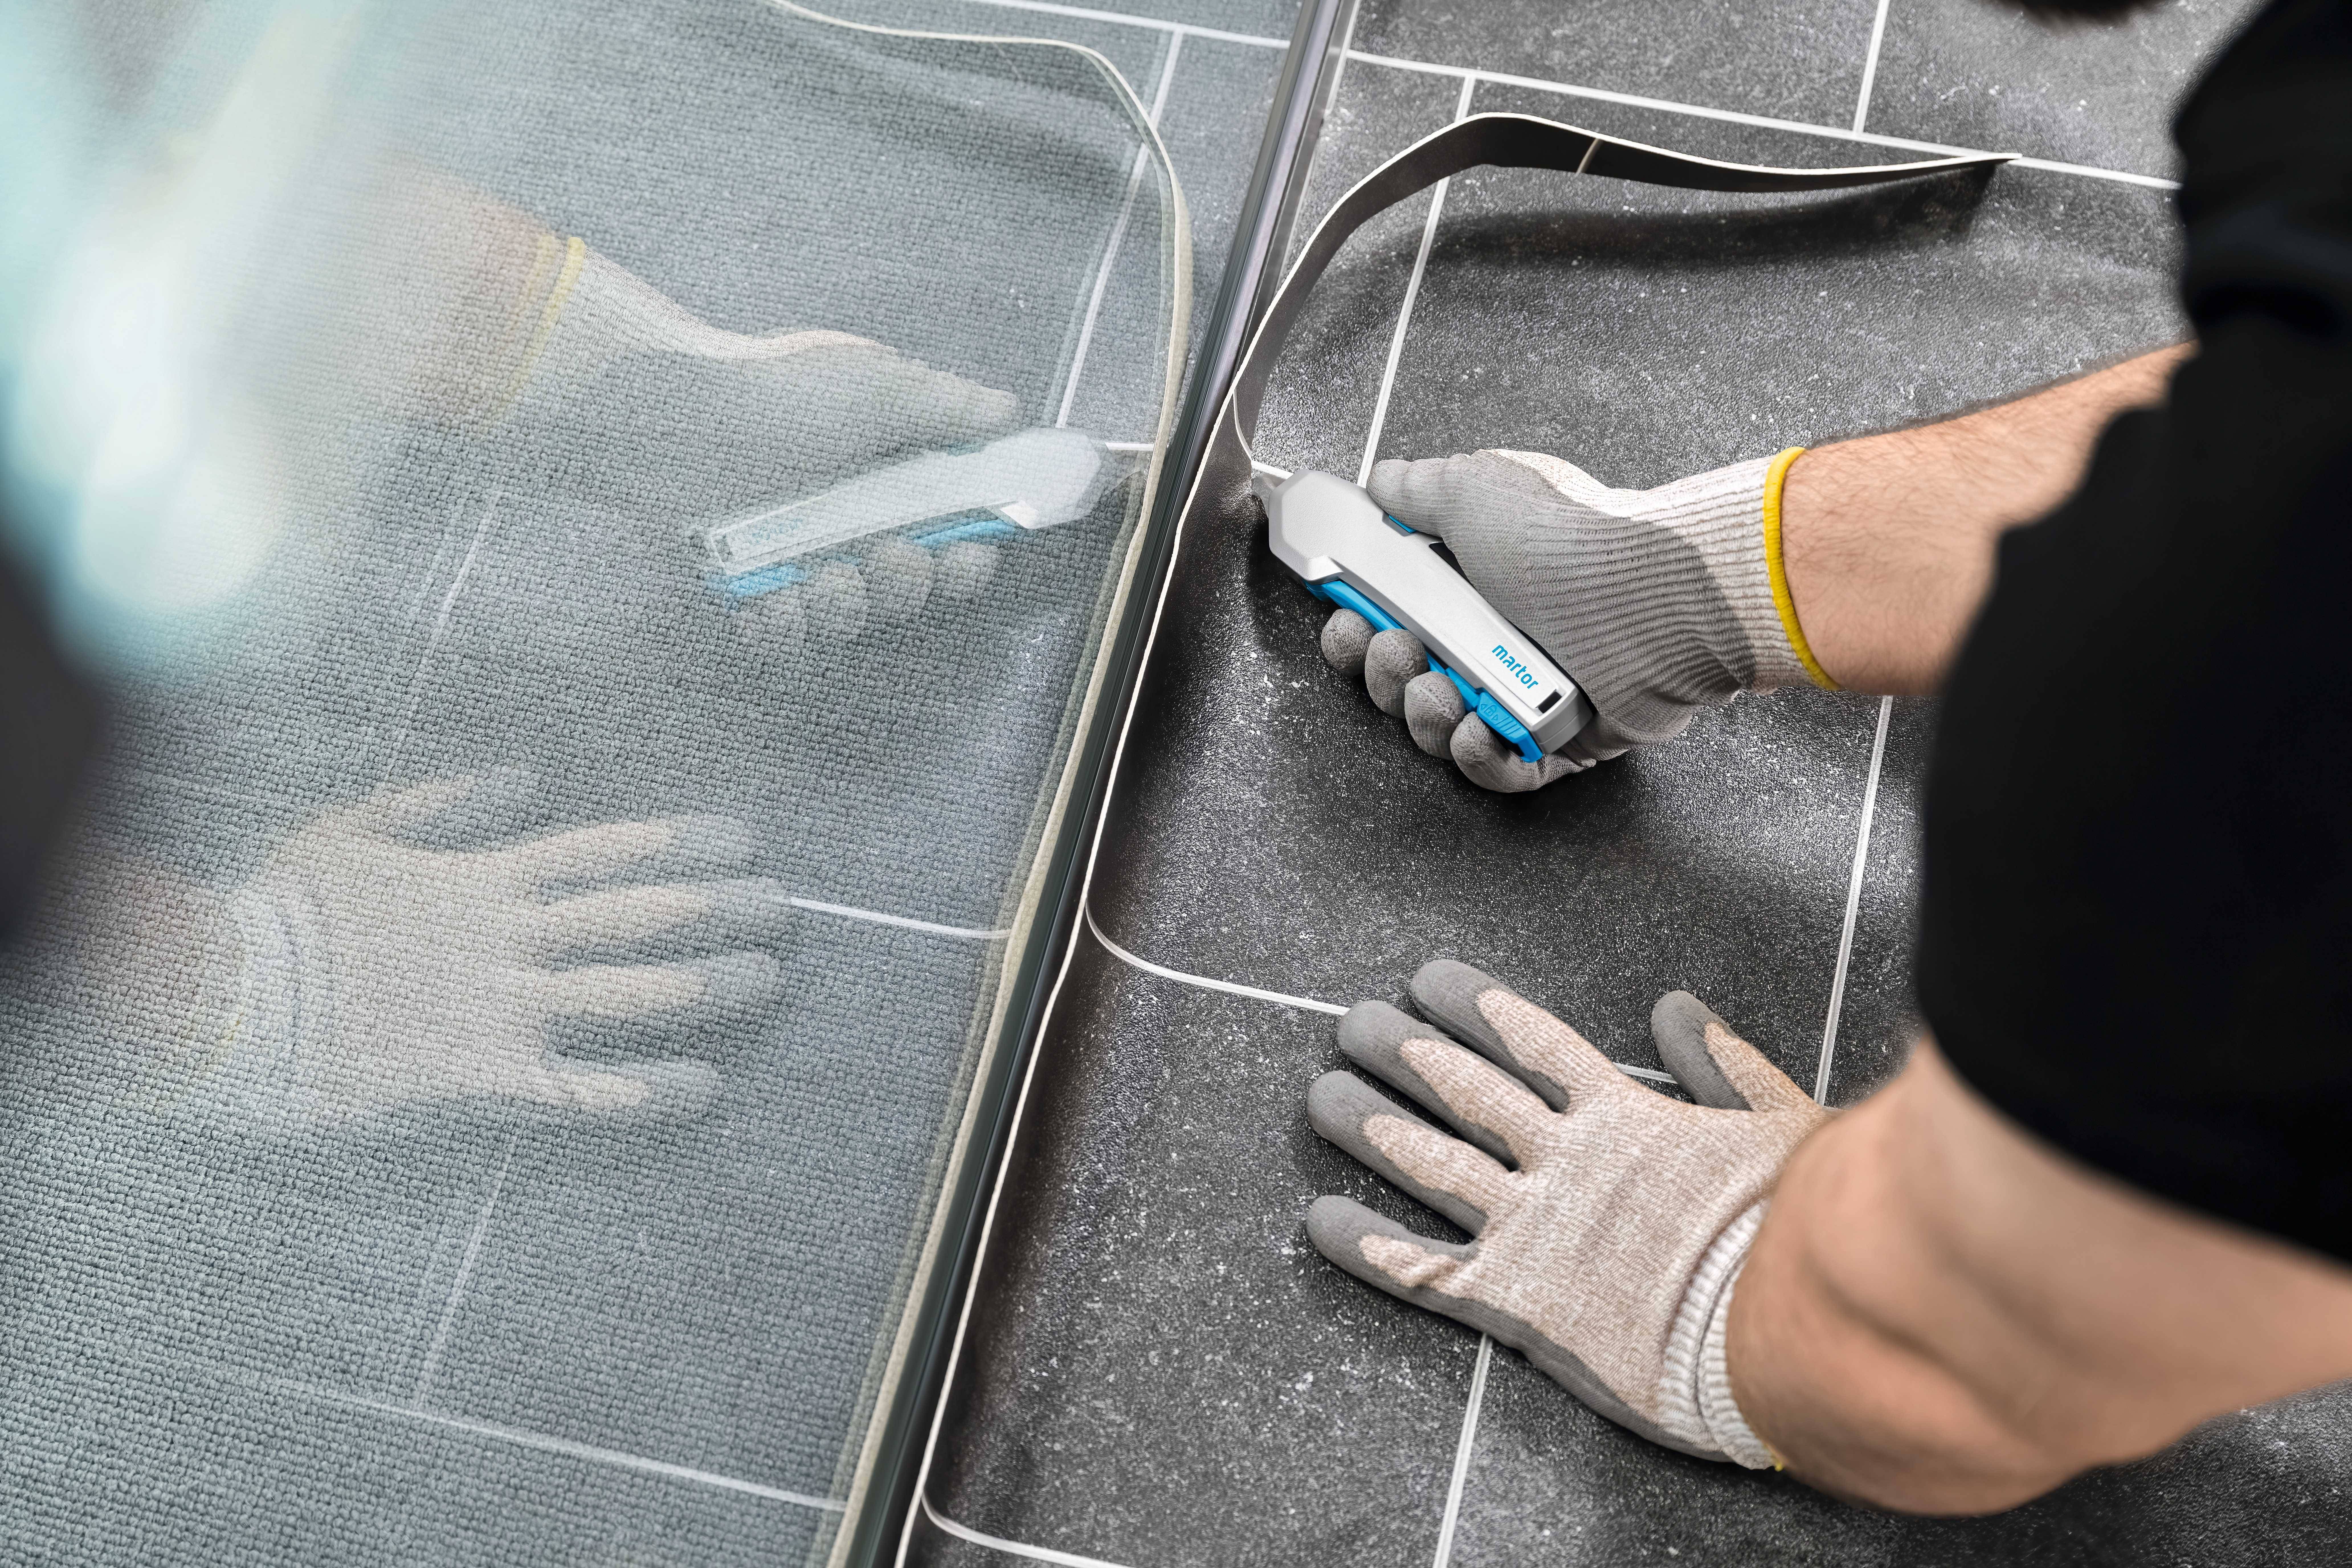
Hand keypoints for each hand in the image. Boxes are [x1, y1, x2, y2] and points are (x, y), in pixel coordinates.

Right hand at [153, 774, 791, 1133]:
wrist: (224, 998)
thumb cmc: (281, 914)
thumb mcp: (354, 830)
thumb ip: (440, 802)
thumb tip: (523, 777)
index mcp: (483, 880)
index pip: (611, 851)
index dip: (684, 845)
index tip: (744, 841)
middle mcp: (511, 941)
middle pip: (645, 918)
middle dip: (725, 912)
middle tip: (788, 910)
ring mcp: (503, 1011)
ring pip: (636, 994)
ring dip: (712, 989)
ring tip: (771, 982)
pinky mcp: (485, 1080)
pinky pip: (587, 1088)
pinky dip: (651, 1090)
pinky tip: (707, 1089)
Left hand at [339, 159, 1021, 635]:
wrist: (667, 412)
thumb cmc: (775, 389)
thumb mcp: (878, 383)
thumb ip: (951, 406)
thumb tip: (1010, 414)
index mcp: (890, 475)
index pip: (953, 532)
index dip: (970, 554)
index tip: (970, 549)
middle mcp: (848, 519)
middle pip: (909, 587)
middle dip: (913, 584)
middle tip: (895, 555)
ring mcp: (796, 555)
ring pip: (849, 618)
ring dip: (851, 607)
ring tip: (826, 575)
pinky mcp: (745, 586)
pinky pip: (781, 635)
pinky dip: (782, 626)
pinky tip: (773, 601)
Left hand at [1305, 960, 1825, 1461]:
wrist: (1791, 1331)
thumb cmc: (1801, 1233)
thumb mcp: (1778, 1127)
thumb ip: (1725, 1067)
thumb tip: (1677, 1010)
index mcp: (1622, 1118)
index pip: (1530, 1042)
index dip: (1474, 1007)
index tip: (1425, 980)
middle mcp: (1564, 1164)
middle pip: (1464, 1093)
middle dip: (1403, 1052)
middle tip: (1351, 1022)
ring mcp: (1535, 1231)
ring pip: (1430, 1164)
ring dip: (1370, 1128)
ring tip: (1318, 1095)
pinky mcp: (1518, 1303)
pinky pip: (1425, 1270)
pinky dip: (1367, 1246)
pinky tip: (1318, 1221)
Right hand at [1314, 447, 1819, 791]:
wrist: (1644, 599)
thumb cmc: (1565, 542)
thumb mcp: (1475, 490)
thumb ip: (1416, 487)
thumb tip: (1382, 481)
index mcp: (1470, 584)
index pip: (1391, 616)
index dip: (1357, 625)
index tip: (1346, 619)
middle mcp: (1495, 638)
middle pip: (1407, 678)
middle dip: (1384, 671)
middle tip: (1397, 650)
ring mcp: (1526, 694)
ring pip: (1443, 727)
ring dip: (1423, 713)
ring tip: (1438, 689)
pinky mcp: (1558, 744)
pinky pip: (1499, 769)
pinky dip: (1477, 755)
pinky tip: (1473, 728)